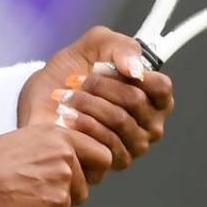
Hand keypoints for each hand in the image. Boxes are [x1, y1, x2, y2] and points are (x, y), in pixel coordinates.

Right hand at [0, 124, 109, 206]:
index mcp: (56, 135)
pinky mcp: (56, 205)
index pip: (102, 155)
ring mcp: (62, 180)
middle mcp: (65, 154)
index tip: (82, 179)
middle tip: (40, 198)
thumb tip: (67, 170)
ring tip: (20, 204)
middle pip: (86, 187)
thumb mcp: (19, 145)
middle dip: (69, 197)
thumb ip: (47, 153)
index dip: (94, 171)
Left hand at [21, 26, 175, 183]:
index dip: (130, 72)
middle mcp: (152, 123)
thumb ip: (122, 48)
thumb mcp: (98, 44)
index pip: (161, 86)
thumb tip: (136, 70)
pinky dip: (81, 124)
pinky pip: (105, 142)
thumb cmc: (76, 69)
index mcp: (156, 96)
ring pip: (119, 119)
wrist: (45, 98)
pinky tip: (65, 117)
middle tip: (76, 80)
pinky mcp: (116, 161)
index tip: (101, 65)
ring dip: (86, 103)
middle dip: (100, 85)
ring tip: (66, 98)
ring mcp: (136, 145)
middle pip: (136, 99)